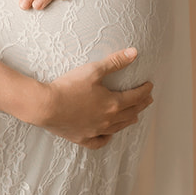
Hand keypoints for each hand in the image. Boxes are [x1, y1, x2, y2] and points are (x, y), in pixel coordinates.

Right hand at [34, 46, 153, 148]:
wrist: (46, 106)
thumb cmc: (68, 87)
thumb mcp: (93, 70)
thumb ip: (115, 62)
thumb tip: (134, 53)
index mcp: (113, 104)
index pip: (136, 97)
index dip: (144, 91)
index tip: (149, 86)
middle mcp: (108, 120)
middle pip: (131, 113)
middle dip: (141, 105)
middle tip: (147, 99)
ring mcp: (96, 131)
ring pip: (119, 128)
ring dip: (129, 119)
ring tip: (134, 115)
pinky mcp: (83, 138)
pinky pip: (100, 141)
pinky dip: (107, 138)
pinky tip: (109, 134)